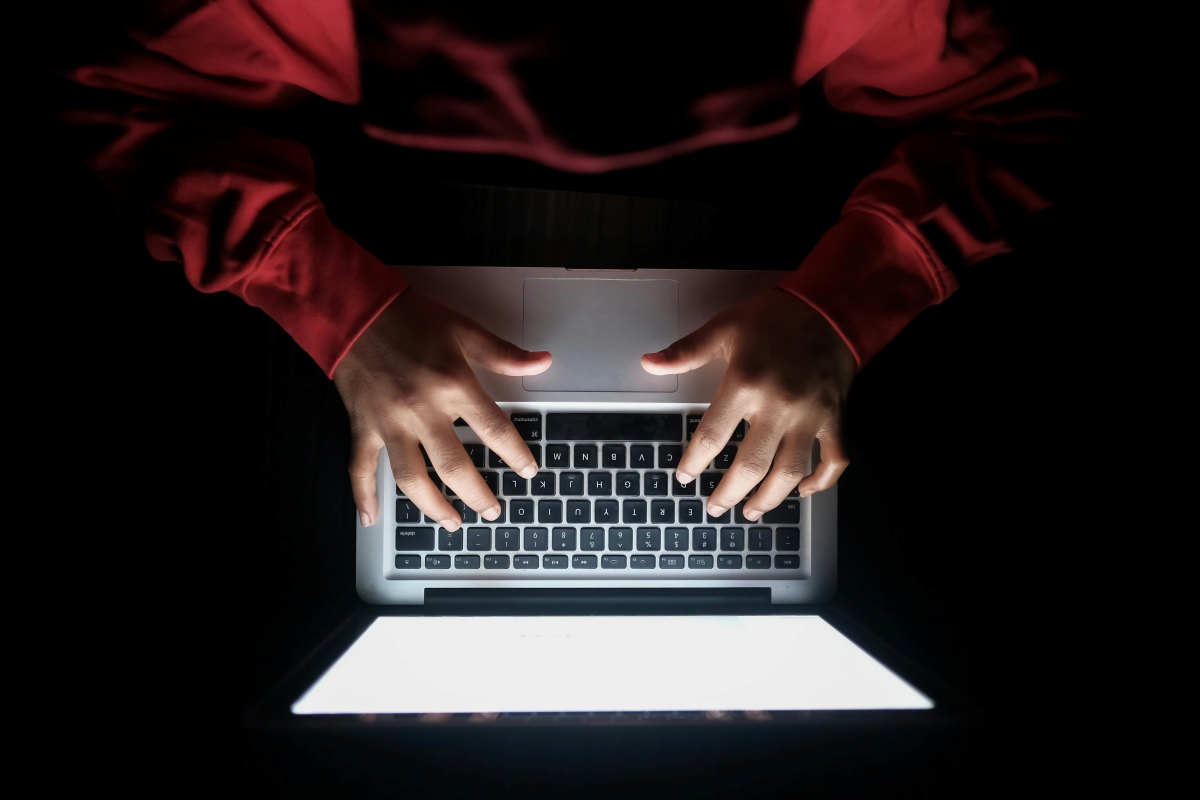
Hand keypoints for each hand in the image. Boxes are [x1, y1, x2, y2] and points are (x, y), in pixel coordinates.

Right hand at [334, 289, 551, 529]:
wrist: (355, 310)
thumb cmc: (409, 318)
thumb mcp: (463, 330)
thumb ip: (504, 353)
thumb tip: (542, 361)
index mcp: (453, 385)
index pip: (494, 430)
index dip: (516, 455)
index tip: (529, 472)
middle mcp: (422, 411)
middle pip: (455, 467)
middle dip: (478, 496)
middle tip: (493, 512)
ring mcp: (390, 423)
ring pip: (412, 479)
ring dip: (434, 507)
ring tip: (452, 523)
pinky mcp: (363, 426)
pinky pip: (360, 469)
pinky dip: (364, 496)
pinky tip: (372, 519)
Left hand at [641, 288, 855, 518]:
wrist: (830, 308)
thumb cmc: (775, 318)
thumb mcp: (724, 328)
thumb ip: (686, 351)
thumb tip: (649, 363)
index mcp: (745, 384)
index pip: (712, 436)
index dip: (694, 462)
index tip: (684, 477)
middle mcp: (778, 407)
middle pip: (750, 465)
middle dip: (729, 493)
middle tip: (714, 507)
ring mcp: (810, 416)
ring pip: (790, 472)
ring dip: (769, 499)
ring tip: (751, 512)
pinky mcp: (835, 418)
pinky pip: (834, 460)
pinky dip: (821, 482)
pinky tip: (804, 491)